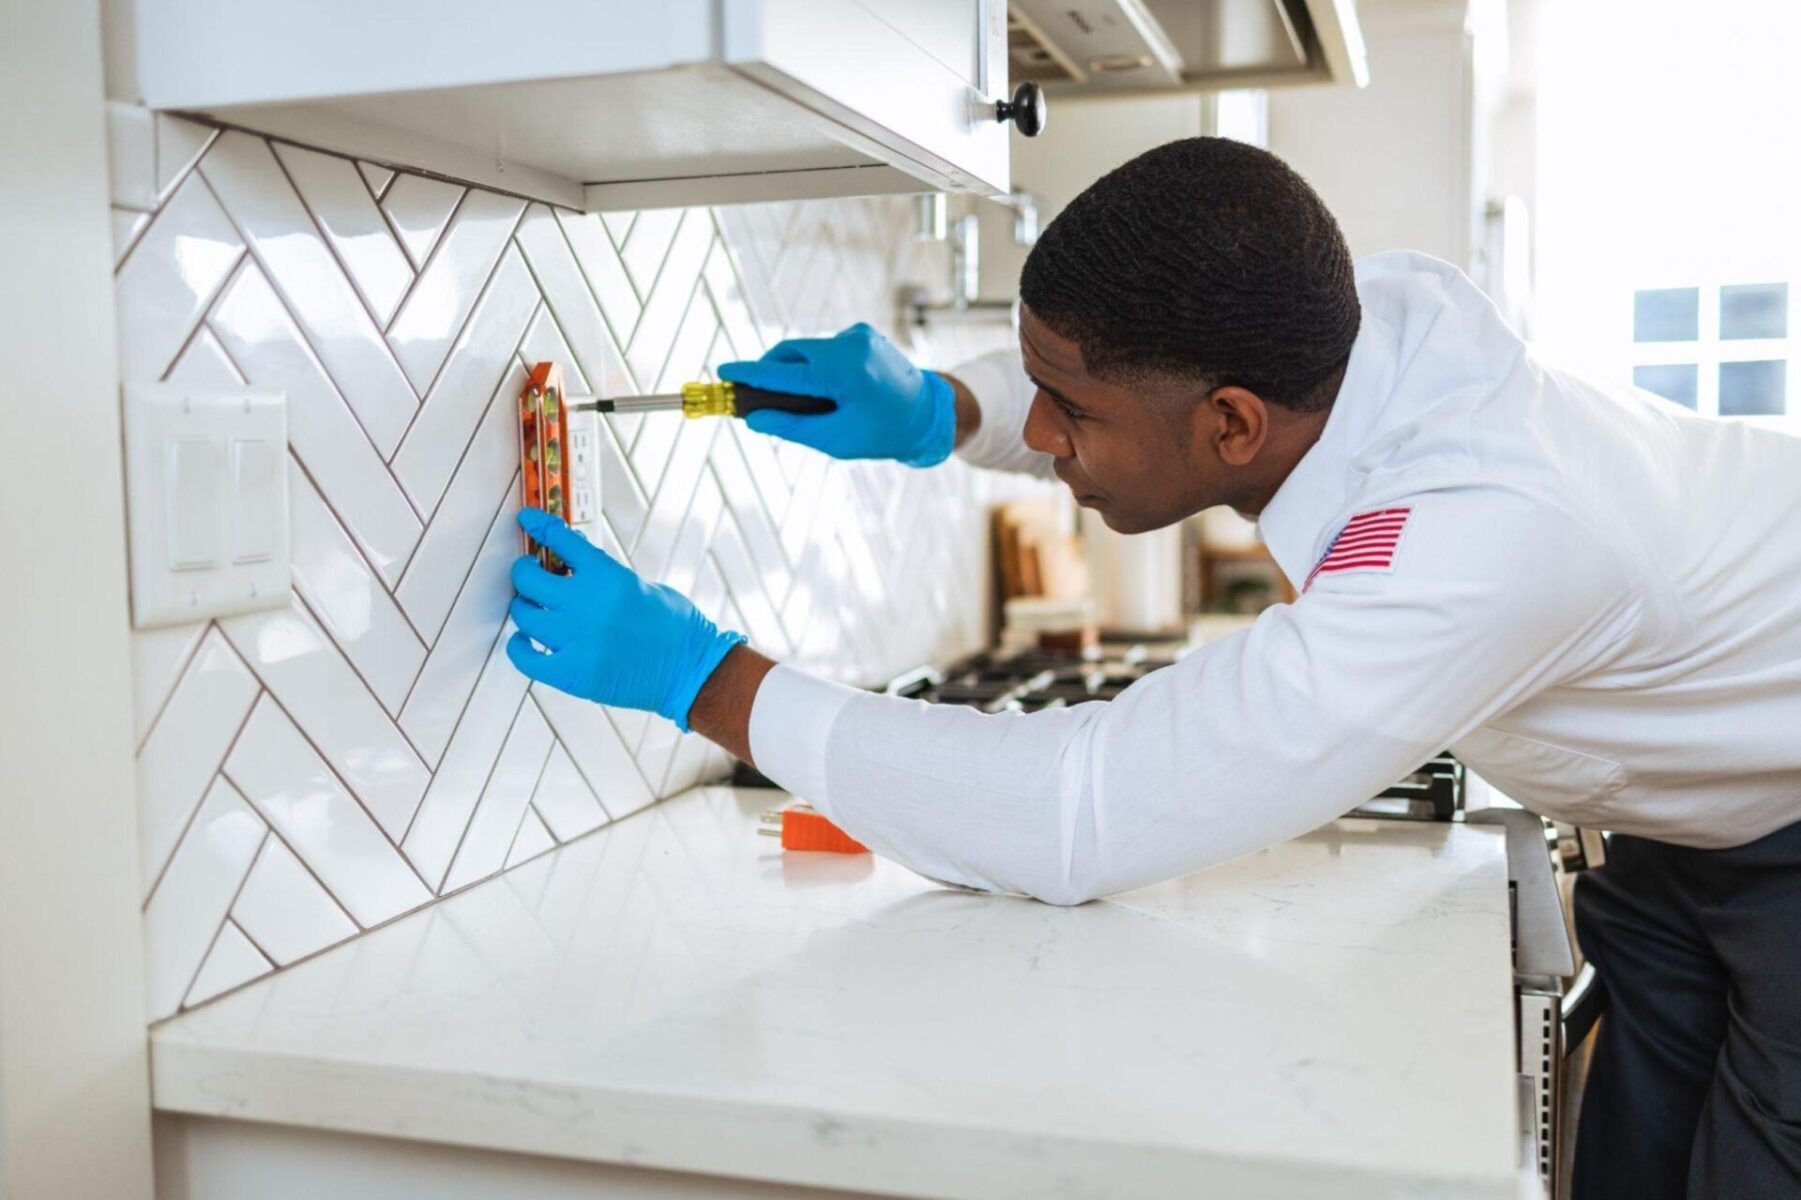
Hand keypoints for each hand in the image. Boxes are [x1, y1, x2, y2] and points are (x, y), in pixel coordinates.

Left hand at [507, 509, 744, 731]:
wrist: (690, 669)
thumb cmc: (674, 626)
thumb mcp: (640, 585)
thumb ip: (603, 576)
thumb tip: (570, 566)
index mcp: (607, 577)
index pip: (559, 539)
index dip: (538, 525)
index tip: (528, 520)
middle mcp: (587, 605)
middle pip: (528, 579)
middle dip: (525, 572)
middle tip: (529, 573)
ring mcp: (576, 640)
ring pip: (524, 615)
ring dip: (524, 607)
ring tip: (532, 607)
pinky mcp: (572, 673)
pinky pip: (526, 658)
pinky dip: (519, 648)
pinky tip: (524, 641)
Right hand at [718, 323, 954, 465]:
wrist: (928, 413)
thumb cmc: (882, 433)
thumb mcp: (836, 440)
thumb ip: (791, 428)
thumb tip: (753, 419)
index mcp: (846, 374)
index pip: (786, 373)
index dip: (752, 374)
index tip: (724, 372)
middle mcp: (852, 346)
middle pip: (792, 354)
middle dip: (771, 372)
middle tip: (754, 395)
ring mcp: (859, 335)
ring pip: (808, 350)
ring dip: (797, 371)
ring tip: (805, 400)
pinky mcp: (863, 332)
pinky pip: (826, 347)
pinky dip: (819, 365)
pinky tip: (832, 388)